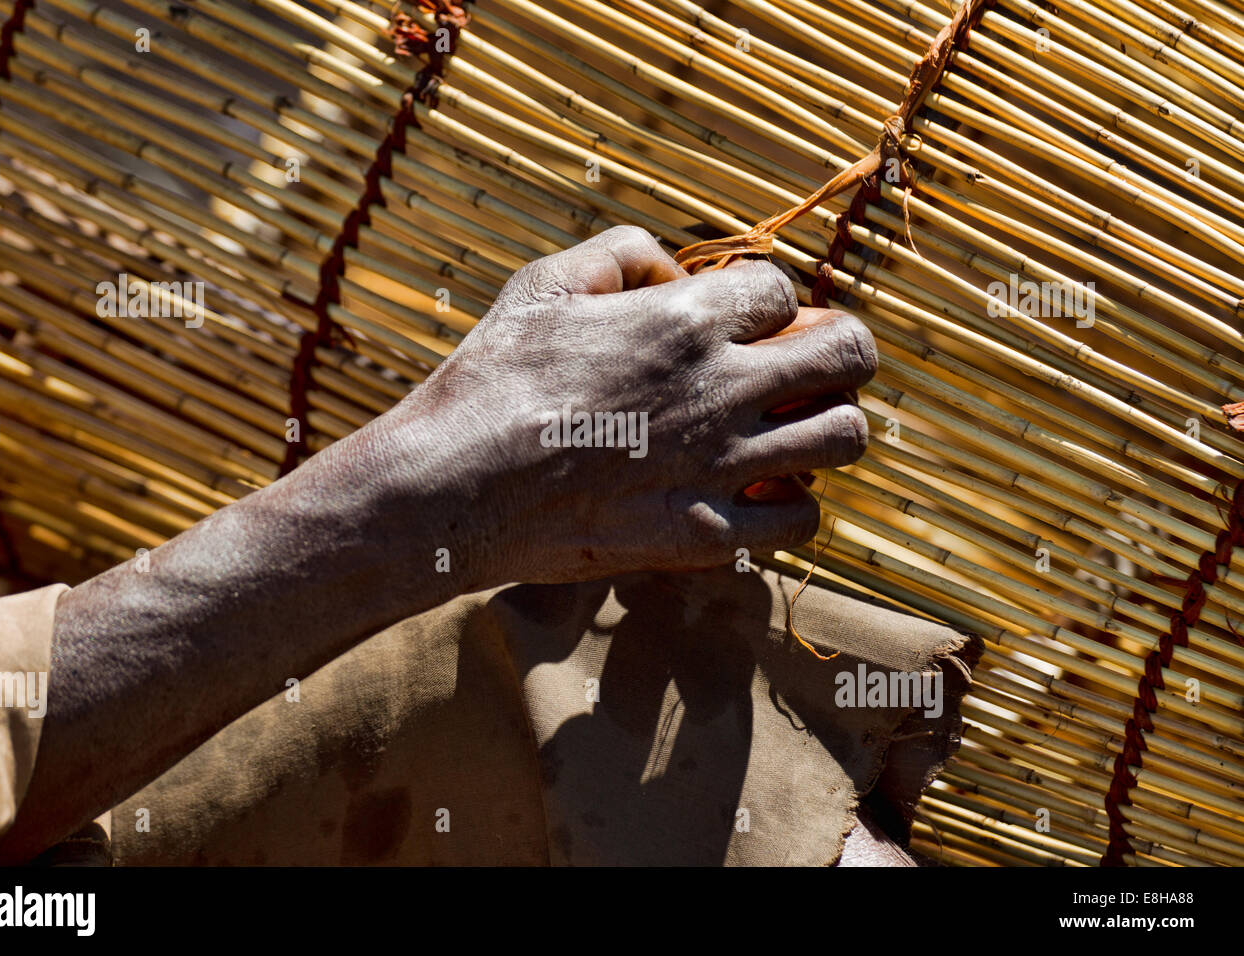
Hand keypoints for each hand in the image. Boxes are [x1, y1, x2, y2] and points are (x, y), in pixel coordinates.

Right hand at [386, 226, 877, 583]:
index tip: (743, 327)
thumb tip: (674, 271)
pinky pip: (801, 522)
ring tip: (788, 434)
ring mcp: (718, 466)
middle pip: (849, 355)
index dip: (768, 305)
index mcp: (683, 319)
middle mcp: (719, 388)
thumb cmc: (490, 379)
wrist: (451, 487)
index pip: (784, 290)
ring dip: (827, 428)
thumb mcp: (543, 283)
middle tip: (802, 372)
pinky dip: (792, 506)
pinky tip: (757, 495)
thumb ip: (622, 252)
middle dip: (838, 354)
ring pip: (844, 438)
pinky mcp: (704, 535)